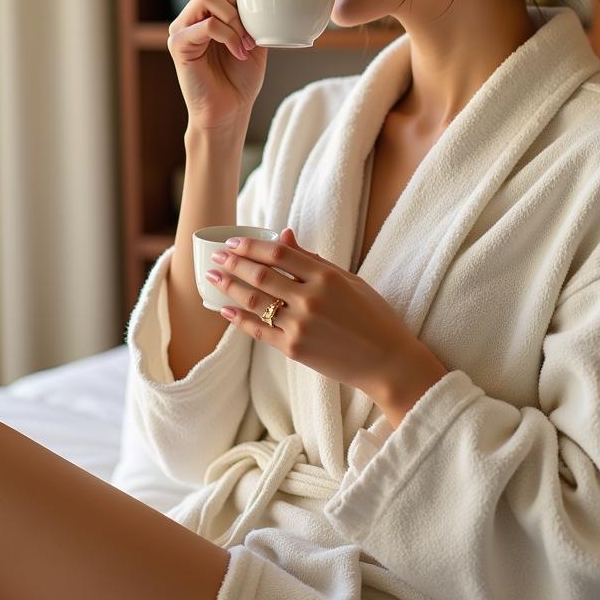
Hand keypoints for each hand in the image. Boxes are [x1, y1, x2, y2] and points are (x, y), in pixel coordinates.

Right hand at [167, 0, 267, 131]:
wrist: (229, 112)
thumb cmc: (241, 78)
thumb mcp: (257, 37)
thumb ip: (258, 11)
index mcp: (211, 6)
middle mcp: (193, 11)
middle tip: (252, 26)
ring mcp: (183, 26)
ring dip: (234, 16)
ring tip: (246, 41)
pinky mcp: (179, 44)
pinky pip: (206, 23)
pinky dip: (227, 35)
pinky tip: (239, 51)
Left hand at [204, 228, 424, 401]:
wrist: (387, 362)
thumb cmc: (374, 317)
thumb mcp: (350, 280)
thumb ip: (314, 260)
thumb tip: (284, 237)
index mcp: (326, 277)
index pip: (278, 255)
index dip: (251, 246)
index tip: (234, 243)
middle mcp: (310, 300)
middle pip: (261, 275)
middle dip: (233, 264)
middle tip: (216, 257)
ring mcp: (300, 326)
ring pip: (254, 302)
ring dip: (229, 287)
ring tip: (212, 277)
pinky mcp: (294, 350)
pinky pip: (258, 331)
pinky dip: (238, 319)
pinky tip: (225, 309)